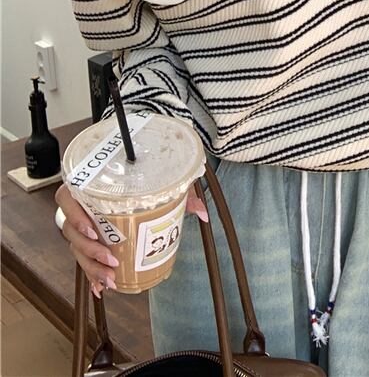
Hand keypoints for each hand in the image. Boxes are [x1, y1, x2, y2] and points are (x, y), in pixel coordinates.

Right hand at [54, 183, 208, 298]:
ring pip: (76, 249)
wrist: (133, 177)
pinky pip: (83, 260)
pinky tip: (100, 289)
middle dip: (89, 250)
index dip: (75, 215)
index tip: (93, 229)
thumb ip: (180, 193)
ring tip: (110, 278)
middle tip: (110, 258)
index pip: (66, 197)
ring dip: (91, 266)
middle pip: (70, 231)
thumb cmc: (141, 179)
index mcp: (88, 185)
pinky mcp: (87, 241)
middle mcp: (80, 207)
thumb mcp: (160, 182)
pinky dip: (91, 276)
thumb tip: (203, 214)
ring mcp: (81, 226)